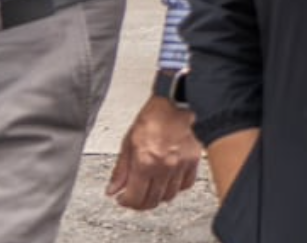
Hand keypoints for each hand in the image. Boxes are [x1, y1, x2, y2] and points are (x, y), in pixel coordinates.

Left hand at [107, 95, 200, 209]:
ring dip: (158, 196)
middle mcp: (164, 166)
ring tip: (151, 187)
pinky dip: (176, 187)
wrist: (177, 102)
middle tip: (134, 196)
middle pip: (152, 201)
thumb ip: (121, 169)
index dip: (126, 202)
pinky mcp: (194, 160)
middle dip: (140, 202)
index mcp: (145, 161)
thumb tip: (113, 189)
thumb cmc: (153, 116)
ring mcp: (181, 165)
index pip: (135, 198)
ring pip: (169, 196)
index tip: (122, 199)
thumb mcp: (128, 141)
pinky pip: (185, 185)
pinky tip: (168, 179)